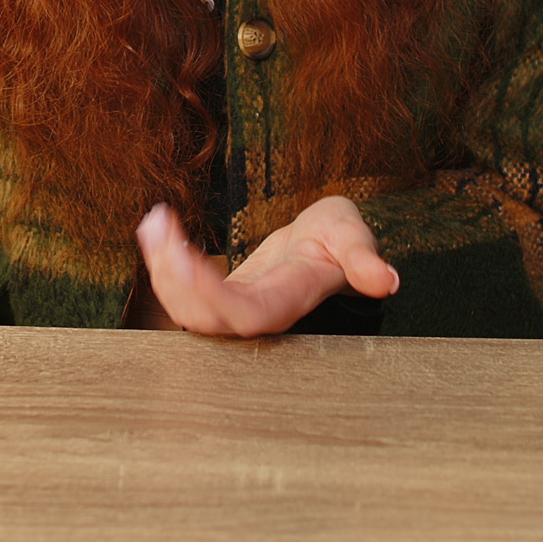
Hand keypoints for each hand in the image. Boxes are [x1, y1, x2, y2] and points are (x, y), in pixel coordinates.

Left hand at [136, 195, 398, 337]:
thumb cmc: (341, 238)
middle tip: (159, 227)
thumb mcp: (356, 237)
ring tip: (154, 222)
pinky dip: (163, 263)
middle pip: (207, 319)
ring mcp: (235, 305)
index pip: (248, 314)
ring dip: (162, 268)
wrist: (325, 243)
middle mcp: (258, 311)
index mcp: (290, 298)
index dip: (214, 298)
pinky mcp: (220, 294)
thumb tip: (388, 280)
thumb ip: (365, 259)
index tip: (186, 261)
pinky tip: (155, 230)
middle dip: (174, 280)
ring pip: (188, 309)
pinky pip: (183, 290)